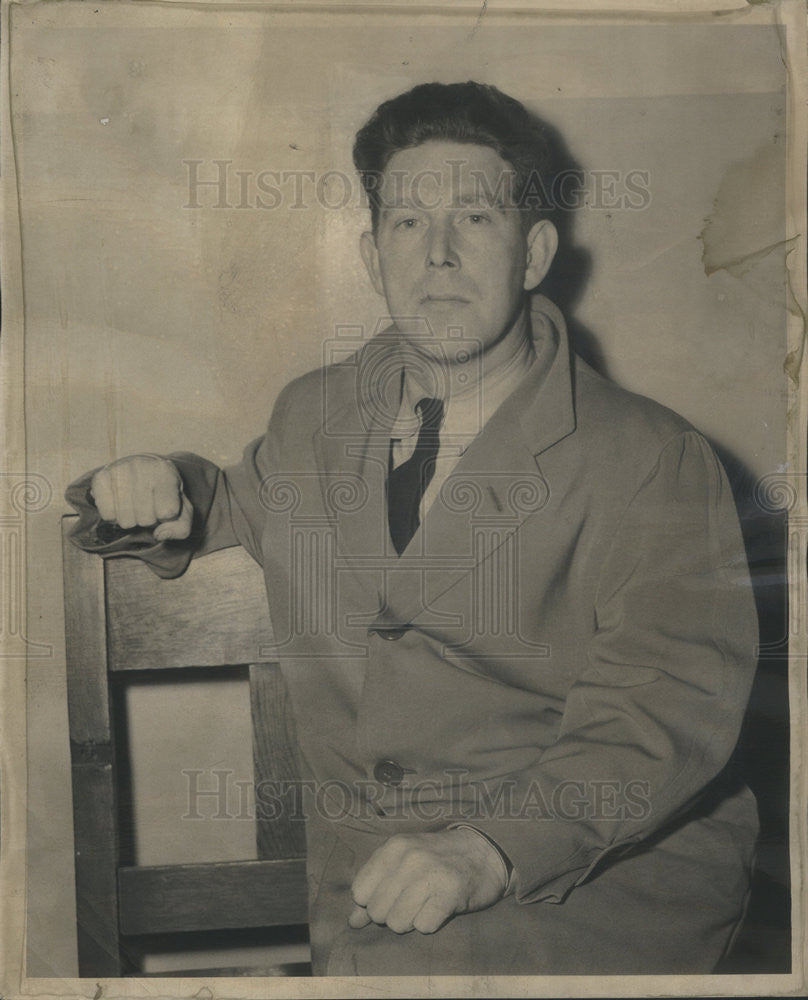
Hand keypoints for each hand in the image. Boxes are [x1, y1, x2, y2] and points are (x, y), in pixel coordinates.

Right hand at [90, 455, 192, 540]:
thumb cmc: (163, 493)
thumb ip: (181, 528)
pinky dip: (114, 517)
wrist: (143, 470)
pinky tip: (120, 504)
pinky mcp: (100, 478)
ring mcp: (119, 470)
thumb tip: (159, 535)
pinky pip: (107, 515)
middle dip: (149, 519)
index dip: (167, 516)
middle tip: (148, 506)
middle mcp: (141, 466)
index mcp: (166, 472)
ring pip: (125, 520)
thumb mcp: (181, 509)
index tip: (166, 505)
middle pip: (145, 519)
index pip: (168, 512)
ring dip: (132, 519)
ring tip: (135, 505)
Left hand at [348, 827, 507, 934]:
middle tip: (413, 899)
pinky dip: (431, 923)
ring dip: (412, 920)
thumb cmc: (438, 861)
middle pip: (377, 911)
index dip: (373, 901)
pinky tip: (441, 907)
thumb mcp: (403, 865)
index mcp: (394, 846)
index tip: (392, 895)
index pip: (360, 892)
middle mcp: (410, 857)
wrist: (484, 854)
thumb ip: (375, 891)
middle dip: (393, 913)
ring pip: (398, 923)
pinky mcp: (450, 893)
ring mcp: (431, 873)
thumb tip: (352, 922)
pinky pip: (424, 927)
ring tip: (426, 903)